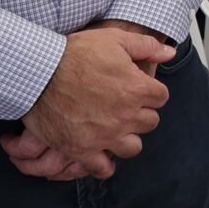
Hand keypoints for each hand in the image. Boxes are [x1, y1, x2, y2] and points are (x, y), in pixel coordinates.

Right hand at [15, 26, 171, 179]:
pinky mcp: (81, 149)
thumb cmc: (75, 54)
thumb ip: (147, 46)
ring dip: (127, 138)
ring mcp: (104, 136)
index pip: (161, 97)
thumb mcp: (115, 39)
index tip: (138, 88)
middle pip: (150, 122)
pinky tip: (101, 152)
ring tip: (116, 129)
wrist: (39, 72)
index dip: (150, 91)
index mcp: (136, 89)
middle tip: (126, 106)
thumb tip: (169, 54)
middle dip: (141, 113)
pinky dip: (104, 164)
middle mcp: (125, 116)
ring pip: (132, 147)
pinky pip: (102, 168)